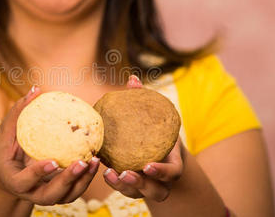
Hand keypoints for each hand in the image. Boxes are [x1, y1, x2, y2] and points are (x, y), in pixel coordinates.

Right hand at [0, 86, 99, 205]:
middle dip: (68, 180)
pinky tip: (96, 161)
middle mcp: (32, 193)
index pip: (26, 181)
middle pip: (51, 194)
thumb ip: (18, 113)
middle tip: (82, 163)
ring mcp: (47, 197)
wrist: (8, 177)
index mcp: (15, 181)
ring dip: (83, 180)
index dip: (39, 173)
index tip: (53, 161)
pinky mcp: (59, 195)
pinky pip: (75, 190)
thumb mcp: (6, 133)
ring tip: (94, 161)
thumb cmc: (6, 151)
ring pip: (67, 195)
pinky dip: (87, 178)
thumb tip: (36, 89)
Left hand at [102, 75, 183, 201]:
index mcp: (172, 163)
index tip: (148, 166)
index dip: (162, 172)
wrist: (158, 150)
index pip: (173, 173)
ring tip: (109, 174)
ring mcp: (147, 186)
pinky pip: (124, 190)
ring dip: (124, 187)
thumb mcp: (156, 118)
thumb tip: (132, 79)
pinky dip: (114, 183)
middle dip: (140, 184)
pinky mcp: (132, 188)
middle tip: (125, 173)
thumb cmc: (156, 131)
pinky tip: (101, 170)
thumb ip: (146, 100)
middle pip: (156, 191)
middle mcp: (161, 179)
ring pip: (138, 194)